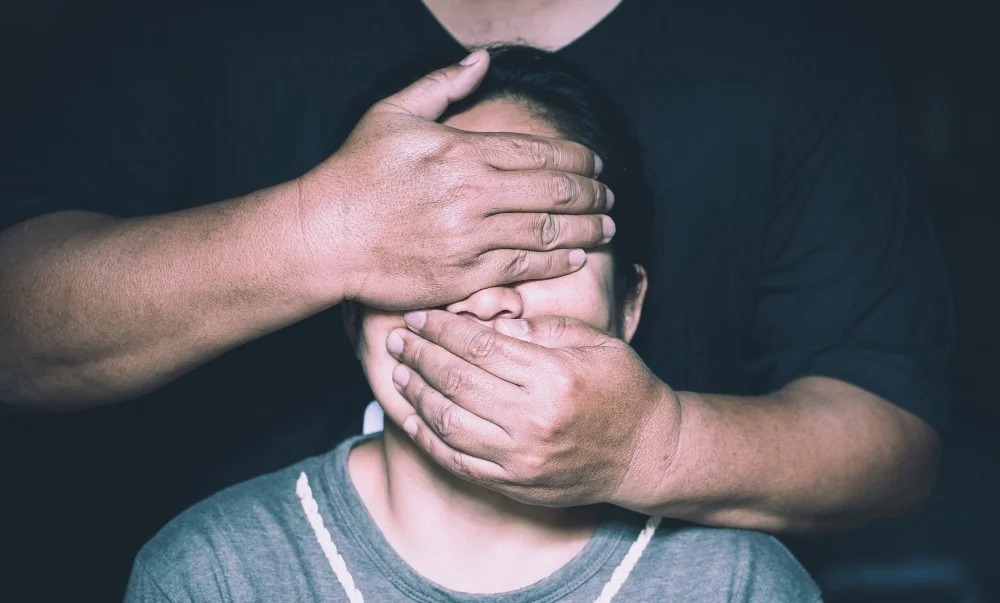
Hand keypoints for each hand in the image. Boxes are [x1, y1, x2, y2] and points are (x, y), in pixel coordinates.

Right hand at [298, 49, 613, 309]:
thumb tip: (481, 60)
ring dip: (587, 229)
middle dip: (593, 194)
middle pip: (555, 192)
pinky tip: (576, 256)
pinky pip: (524, 268)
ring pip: (548, 232)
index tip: (594, 164)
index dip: (577, 159)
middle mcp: (473, 194)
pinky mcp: (463, 275)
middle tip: (610, 197)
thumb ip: (442, 85)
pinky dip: (557, 261)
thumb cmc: (355, 173)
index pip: (540, 153)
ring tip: (607, 227)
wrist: (324, 236)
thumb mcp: (393, 113)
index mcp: (461, 151)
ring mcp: (470, 238)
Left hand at [384, 309, 682, 506]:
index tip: (420, 316)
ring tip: (400, 372)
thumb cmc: (624, 388)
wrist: (647, 454)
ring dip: (416, 395)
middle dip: (420, 356)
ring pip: (448, 423)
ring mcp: (521, 458)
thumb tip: (485, 320)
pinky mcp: (515, 484)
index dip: (442, 329)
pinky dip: (429, 439)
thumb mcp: (595, 343)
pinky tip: (412, 418)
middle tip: (398, 338)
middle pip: (456, 381)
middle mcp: (533, 420)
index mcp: (554, 377)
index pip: (480, 346)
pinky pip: (458, 462)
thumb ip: (541, 330)